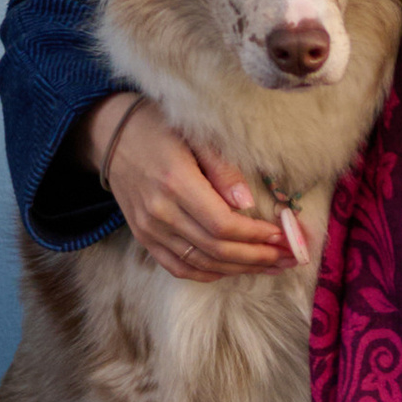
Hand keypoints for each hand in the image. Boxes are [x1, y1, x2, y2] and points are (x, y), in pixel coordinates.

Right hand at [82, 95, 292, 282]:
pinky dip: (210, 273)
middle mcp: (160, 212)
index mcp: (175, 182)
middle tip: (289, 256)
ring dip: (241, 269)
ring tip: (273, 266)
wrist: (113, 138)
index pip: (222, 224)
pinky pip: (179, 267)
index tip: (282, 235)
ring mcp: (149, 229)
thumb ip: (222, 168)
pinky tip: (235, 270)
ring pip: (201, 262)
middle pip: (216, 248)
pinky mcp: (144, 238)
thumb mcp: (196, 135)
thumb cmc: (160, 128)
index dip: (255, 235)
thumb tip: (247, 202)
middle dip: (257, 256)